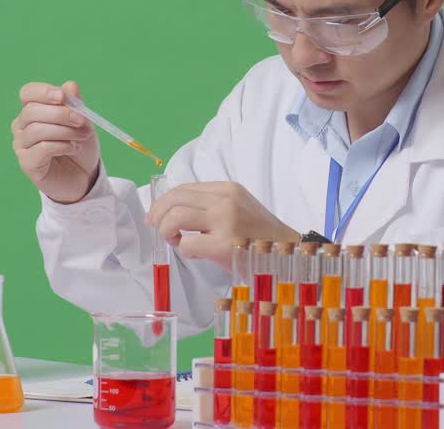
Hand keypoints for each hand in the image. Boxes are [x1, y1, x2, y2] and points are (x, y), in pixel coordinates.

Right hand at [12, 81, 100, 203]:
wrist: (84, 177)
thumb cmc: (80, 146)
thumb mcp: (83, 122)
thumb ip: (75, 104)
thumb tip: (70, 85)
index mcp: (34, 111)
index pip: (28, 93)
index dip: (43, 92)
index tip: (62, 96)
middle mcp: (22, 126)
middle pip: (31, 111)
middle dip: (61, 114)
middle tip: (82, 121)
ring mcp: (22, 145)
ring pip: (36, 130)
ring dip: (65, 131)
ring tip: (81, 137)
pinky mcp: (27, 163)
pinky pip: (41, 148)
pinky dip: (61, 146)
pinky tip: (72, 149)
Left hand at [146, 181, 299, 268]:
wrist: (288, 254)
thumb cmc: (260, 236)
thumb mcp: (238, 209)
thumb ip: (211, 205)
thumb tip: (172, 212)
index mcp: (228, 189)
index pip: (183, 188)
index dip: (163, 202)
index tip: (156, 216)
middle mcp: (226, 200)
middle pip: (175, 199)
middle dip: (158, 215)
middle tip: (158, 230)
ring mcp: (225, 221)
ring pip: (176, 216)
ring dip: (168, 231)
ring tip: (178, 242)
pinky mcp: (224, 245)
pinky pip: (187, 243)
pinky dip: (184, 250)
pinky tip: (196, 254)